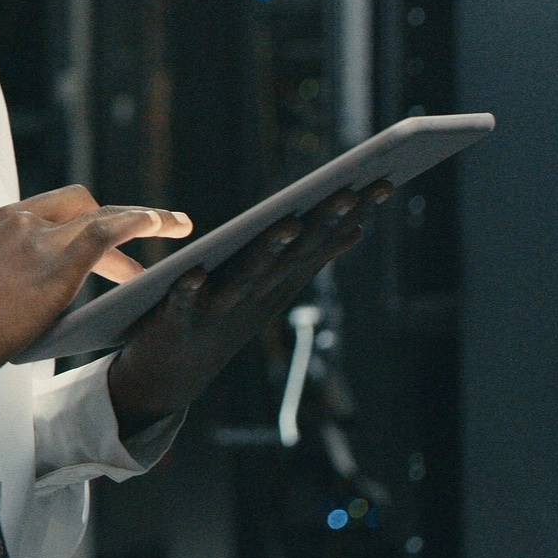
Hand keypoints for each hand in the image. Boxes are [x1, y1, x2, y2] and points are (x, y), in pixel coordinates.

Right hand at [0, 186, 192, 400]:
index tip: (113, 237)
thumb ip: (18, 274)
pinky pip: (107, 230)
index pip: (56, 209)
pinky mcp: (54, 262)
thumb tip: (51, 291)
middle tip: (159, 228)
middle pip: (83, 205)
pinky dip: (137, 222)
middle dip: (123, 215)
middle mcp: (18, 219)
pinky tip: (159, 226)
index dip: (91, 219)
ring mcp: (36, 237)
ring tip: (177, 228)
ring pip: (102, 214)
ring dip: (144, 219)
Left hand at [105, 180, 395, 436]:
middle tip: (350, 192)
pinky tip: (192, 274)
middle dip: (321, 224)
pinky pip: (182, 304)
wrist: (174, 375)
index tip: (384, 182)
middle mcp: (255, 295)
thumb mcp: (272, 288)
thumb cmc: (226, 319)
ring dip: (267, 252)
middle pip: (292, 256)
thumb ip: (308, 258)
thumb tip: (357, 226)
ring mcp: (218, 310)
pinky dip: (188, 291)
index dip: (348, 214)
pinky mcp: (176, 322)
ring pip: (246, 277)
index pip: (318, 242)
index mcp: (277, 283)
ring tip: (289, 225)